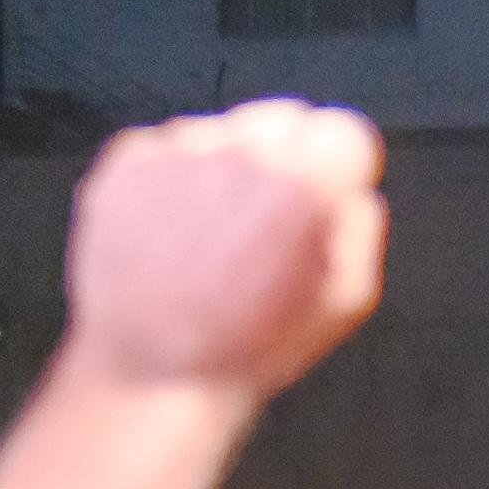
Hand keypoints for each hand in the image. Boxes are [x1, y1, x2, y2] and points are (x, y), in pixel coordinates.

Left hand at [62, 100, 385, 400]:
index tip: (324, 197)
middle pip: (286, 118)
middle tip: (267, 222)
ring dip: (228, 169)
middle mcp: (240, 153)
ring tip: (213, 238)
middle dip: (287, 159)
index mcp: (303, 185)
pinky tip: (174, 234)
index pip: (344, 130)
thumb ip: (361, 228)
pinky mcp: (127, 161)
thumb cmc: (250, 346)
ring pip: (225, 132)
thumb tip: (353, 191)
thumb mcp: (346, 302)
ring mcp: (178, 152)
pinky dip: (175, 181)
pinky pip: (169, 149)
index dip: (340, 169)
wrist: (152, 370)